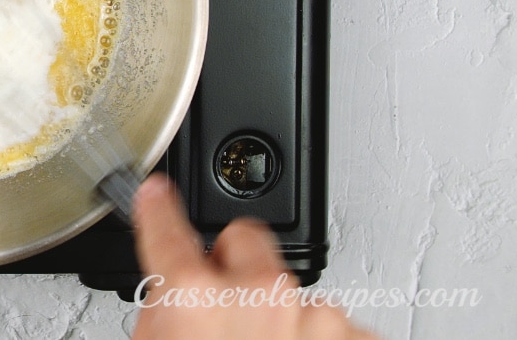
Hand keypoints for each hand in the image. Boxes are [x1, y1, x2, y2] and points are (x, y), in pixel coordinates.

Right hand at [130, 173, 376, 339]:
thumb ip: (167, 310)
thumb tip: (173, 299)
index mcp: (195, 297)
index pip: (166, 228)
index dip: (157, 207)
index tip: (156, 192)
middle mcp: (261, 296)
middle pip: (246, 238)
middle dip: (233, 263)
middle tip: (221, 307)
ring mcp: (317, 318)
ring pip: (292, 287)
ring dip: (278, 313)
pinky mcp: (359, 337)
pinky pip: (333, 325)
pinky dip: (314, 339)